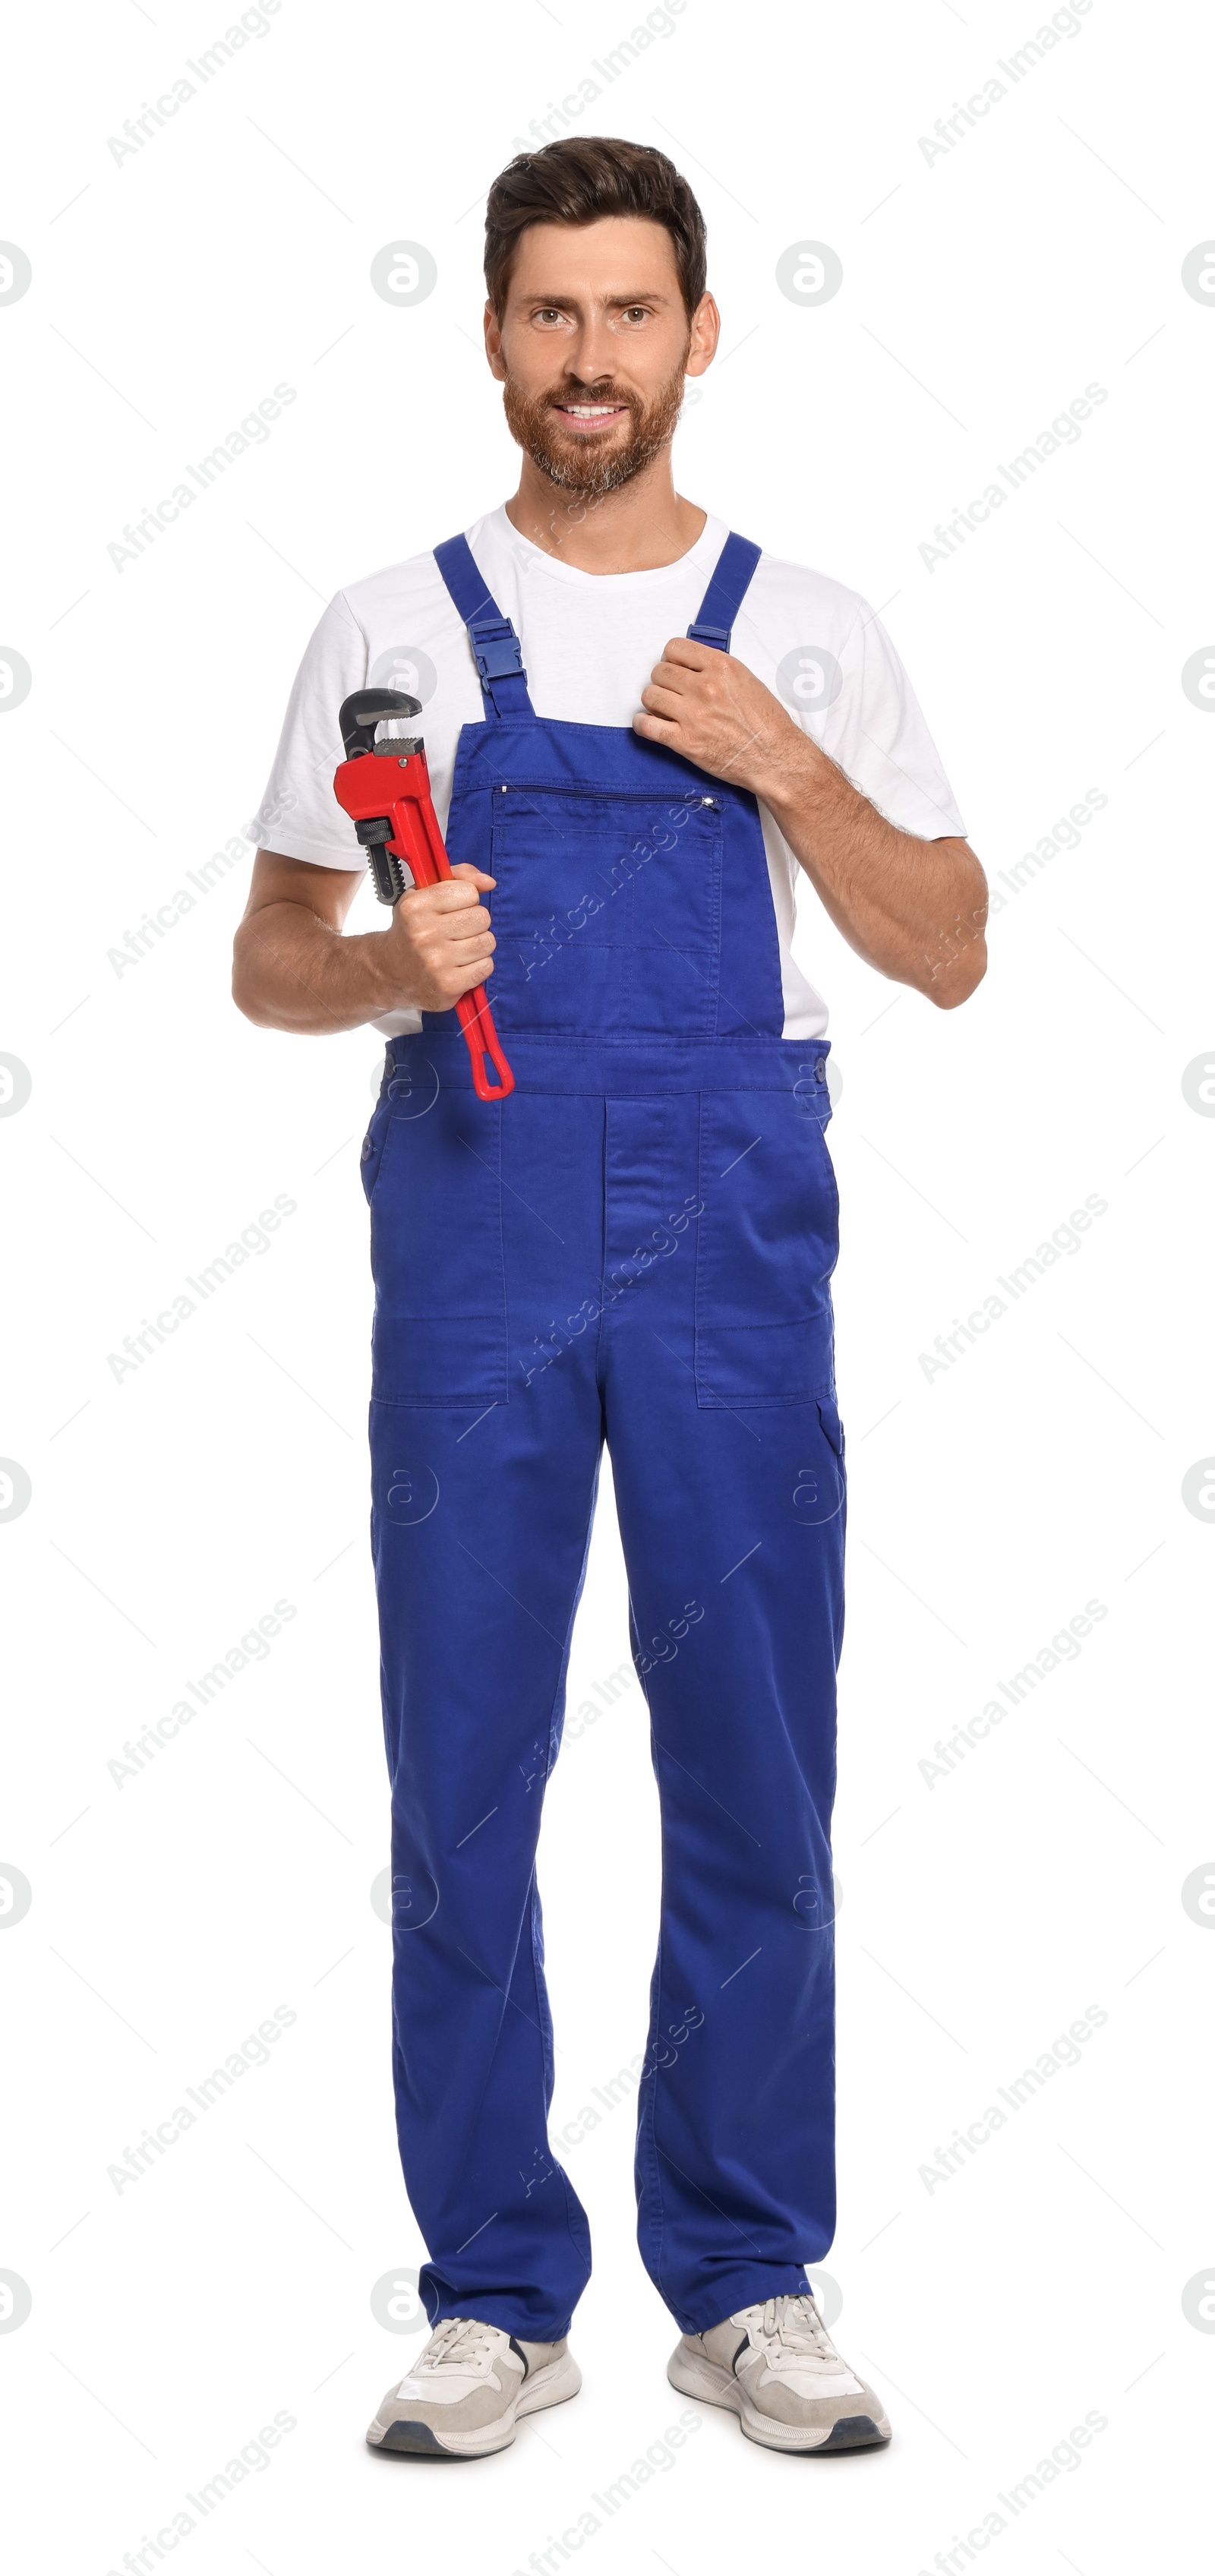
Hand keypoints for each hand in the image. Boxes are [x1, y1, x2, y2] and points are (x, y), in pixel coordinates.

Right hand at [383, 863, 495, 1010]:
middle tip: (455, 931)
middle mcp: (424, 934)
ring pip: (487, 942)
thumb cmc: (411, 930)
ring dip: (478, 945)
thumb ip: (458, 877)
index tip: (452, 909)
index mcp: (416, 907)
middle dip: (473, 922)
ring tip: (458, 948)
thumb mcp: (423, 895)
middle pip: (482, 917)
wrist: (389, 972)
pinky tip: (460, 966)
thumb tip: (489, 882)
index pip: (469, 892)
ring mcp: (436, 962)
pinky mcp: (448, 985)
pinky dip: (478, 966)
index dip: (466, 899)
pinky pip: (486, 966)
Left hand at [633, 637, 806, 797]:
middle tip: (671, 693)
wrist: (774, 758)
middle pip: (659, 671)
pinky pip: (647, 726)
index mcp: (722, 667)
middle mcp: (705, 687)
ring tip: (663, 709)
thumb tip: (691, 666)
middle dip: (662, 681)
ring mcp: (693, 715)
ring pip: (649, 695)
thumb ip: (717, 669)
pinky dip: (642, 724)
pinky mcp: (685, 742)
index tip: (675, 669)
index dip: (671, 658)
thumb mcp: (747, 680)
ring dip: (653, 702)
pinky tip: (648, 724)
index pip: (675, 648)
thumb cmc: (767, 723)